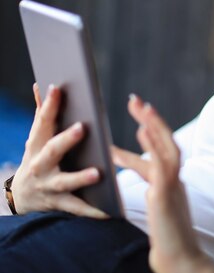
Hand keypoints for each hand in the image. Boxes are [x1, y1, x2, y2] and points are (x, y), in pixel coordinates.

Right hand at [11, 83, 106, 217]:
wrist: (22, 197)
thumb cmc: (38, 159)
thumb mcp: (36, 139)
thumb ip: (43, 113)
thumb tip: (42, 85)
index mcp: (37, 145)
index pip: (43, 122)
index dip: (49, 105)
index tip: (58, 88)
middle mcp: (40, 164)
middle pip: (52, 150)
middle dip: (66, 139)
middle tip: (82, 128)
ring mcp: (48, 185)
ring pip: (64, 182)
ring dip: (80, 178)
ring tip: (98, 174)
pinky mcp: (58, 203)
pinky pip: (76, 207)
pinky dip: (92, 211)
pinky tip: (108, 211)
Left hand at [112, 94, 213, 272]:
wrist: (181, 259)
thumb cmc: (168, 238)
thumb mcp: (160, 207)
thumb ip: (155, 191)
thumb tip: (146, 185)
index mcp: (172, 181)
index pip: (161, 150)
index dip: (149, 133)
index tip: (139, 116)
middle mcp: (175, 178)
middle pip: (166, 141)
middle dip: (151, 120)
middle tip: (135, 100)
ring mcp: (172, 185)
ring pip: (168, 147)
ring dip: (155, 125)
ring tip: (140, 106)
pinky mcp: (166, 194)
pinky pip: (161, 165)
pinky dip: (153, 146)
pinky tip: (142, 132)